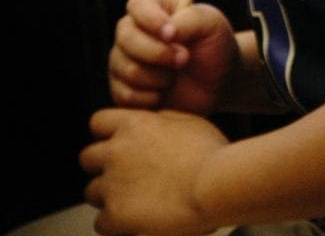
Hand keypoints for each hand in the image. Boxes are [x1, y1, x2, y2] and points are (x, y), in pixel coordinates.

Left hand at [80, 107, 226, 235]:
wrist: (216, 186)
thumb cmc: (212, 155)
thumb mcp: (191, 122)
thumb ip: (164, 120)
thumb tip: (153, 122)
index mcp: (134, 125)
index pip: (99, 122)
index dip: (108, 134)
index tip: (118, 142)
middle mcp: (116, 152)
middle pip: (88, 158)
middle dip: (104, 167)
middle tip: (126, 175)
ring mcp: (113, 184)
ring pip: (92, 192)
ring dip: (110, 196)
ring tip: (137, 201)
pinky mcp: (115, 214)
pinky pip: (101, 223)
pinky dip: (116, 224)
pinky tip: (138, 221)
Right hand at [107, 0, 237, 113]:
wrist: (217, 84)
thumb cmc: (215, 47)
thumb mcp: (213, 26)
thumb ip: (191, 20)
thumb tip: (168, 30)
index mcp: (155, 8)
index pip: (138, 4)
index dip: (151, 19)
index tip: (171, 34)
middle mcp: (133, 32)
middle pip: (126, 38)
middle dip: (158, 53)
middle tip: (185, 58)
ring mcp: (122, 61)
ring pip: (127, 69)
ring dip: (159, 77)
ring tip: (177, 75)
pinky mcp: (121, 89)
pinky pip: (125, 94)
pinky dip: (151, 97)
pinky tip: (165, 92)